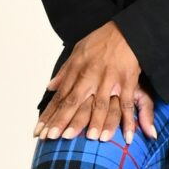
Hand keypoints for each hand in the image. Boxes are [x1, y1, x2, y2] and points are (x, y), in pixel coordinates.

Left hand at [33, 21, 157, 144]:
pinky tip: (127, 136)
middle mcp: (90, 75)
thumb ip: (64, 72)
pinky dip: (128, 121)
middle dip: (63, 120)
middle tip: (54, 137)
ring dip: (95, 122)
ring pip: (100, 104)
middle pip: (74, 101)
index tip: (40, 131)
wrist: (127, 29)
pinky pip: (127, 104)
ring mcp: (109, 79)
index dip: (50, 114)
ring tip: (88, 139)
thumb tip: (49, 87)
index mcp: (77, 69)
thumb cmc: (102, 41)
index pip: (60, 96)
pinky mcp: (127, 81)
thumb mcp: (78, 51)